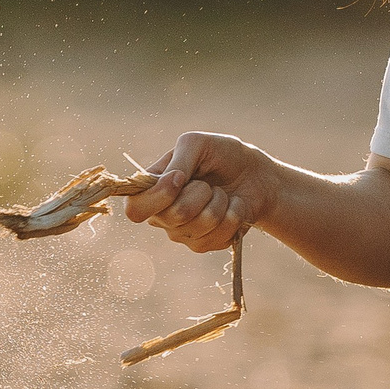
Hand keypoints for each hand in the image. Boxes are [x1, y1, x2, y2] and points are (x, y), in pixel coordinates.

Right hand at [122, 132, 277, 253]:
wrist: (255, 175)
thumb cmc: (221, 155)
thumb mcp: (197, 143)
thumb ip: (179, 160)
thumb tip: (170, 181)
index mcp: (151, 190)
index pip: (135, 208)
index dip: (157, 197)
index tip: (179, 179)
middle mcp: (162, 216)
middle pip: (173, 215)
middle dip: (200, 192)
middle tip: (207, 183)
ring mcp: (183, 234)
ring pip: (200, 225)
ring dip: (219, 201)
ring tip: (221, 193)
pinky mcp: (206, 245)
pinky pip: (221, 235)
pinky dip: (234, 213)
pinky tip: (232, 206)